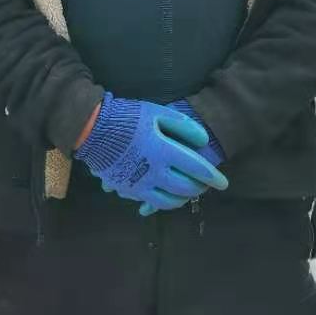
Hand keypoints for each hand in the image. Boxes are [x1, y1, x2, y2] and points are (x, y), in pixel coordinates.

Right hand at [75, 95, 228, 211]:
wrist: (92, 130)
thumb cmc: (127, 117)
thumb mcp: (156, 112)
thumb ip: (182, 126)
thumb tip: (203, 141)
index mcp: (164, 151)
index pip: (196, 168)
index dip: (212, 177)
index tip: (223, 183)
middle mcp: (154, 173)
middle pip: (184, 188)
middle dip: (199, 188)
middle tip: (206, 185)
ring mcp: (139, 185)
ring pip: (168, 201)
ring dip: (182, 198)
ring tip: (188, 192)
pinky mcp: (127, 190)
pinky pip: (150, 202)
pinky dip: (163, 201)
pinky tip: (166, 195)